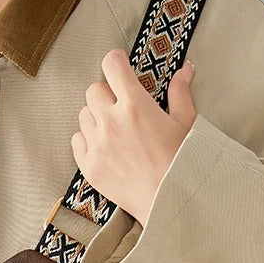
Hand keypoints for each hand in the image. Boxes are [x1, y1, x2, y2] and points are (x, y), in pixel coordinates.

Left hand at [70, 48, 196, 226]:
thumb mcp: (186, 123)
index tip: (120, 66)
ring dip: (96, 117)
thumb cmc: (183, 162)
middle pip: (93, 90)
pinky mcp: (88, 165)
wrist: (169, 200)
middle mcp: (111, 121)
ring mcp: (97, 144)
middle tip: (120, 106)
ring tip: (114, 130)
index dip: (115, 61)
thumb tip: (185, 69)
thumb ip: (180, 93)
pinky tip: (104, 147)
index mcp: (135, 105)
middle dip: (106, 93)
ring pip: (83, 115)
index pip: (111, 66)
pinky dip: (87, 140)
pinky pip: (76, 140)